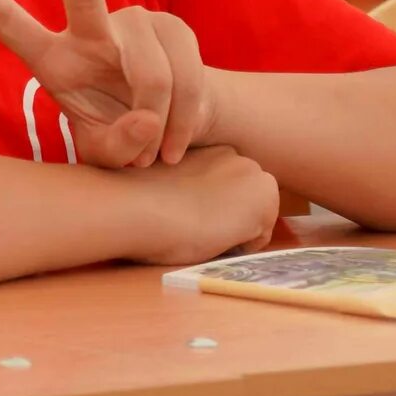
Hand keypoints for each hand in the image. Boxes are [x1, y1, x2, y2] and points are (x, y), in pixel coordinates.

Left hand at [0, 0, 212, 168]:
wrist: (176, 131)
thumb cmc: (124, 139)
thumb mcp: (106, 156)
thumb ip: (116, 147)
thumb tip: (146, 119)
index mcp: (52, 59)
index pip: (8, 24)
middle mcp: (90, 32)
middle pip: (84, 1)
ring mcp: (136, 24)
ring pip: (151, 77)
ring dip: (159, 125)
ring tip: (154, 153)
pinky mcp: (175, 30)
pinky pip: (187, 83)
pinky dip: (185, 123)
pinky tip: (177, 143)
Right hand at [119, 147, 280, 264]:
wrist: (133, 205)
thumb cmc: (134, 199)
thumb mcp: (166, 184)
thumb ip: (187, 188)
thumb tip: (192, 210)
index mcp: (213, 148)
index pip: (228, 189)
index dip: (211, 210)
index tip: (187, 217)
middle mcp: (239, 157)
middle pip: (246, 203)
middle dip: (229, 218)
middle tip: (194, 228)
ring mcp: (254, 178)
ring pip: (255, 220)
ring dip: (233, 232)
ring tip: (199, 231)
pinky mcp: (263, 203)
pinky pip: (258, 240)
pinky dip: (238, 246)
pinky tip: (210, 238)